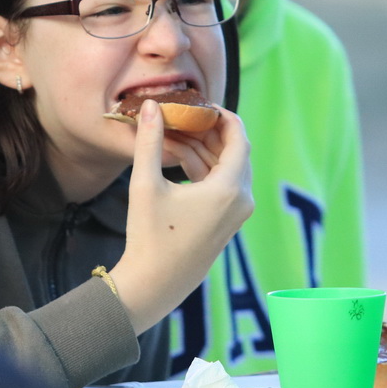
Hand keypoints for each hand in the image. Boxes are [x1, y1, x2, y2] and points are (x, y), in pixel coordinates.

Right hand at [109, 100, 252, 333]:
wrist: (154, 284)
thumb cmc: (150, 236)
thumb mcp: (146, 184)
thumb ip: (150, 141)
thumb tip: (153, 105)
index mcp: (228, 190)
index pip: (238, 138)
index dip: (222, 115)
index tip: (201, 103)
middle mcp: (240, 201)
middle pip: (234, 152)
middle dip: (209, 131)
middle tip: (183, 115)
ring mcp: (236, 215)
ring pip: (227, 169)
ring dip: (204, 150)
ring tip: (174, 134)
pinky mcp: (226, 223)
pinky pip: (223, 186)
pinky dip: (204, 169)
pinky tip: (177, 158)